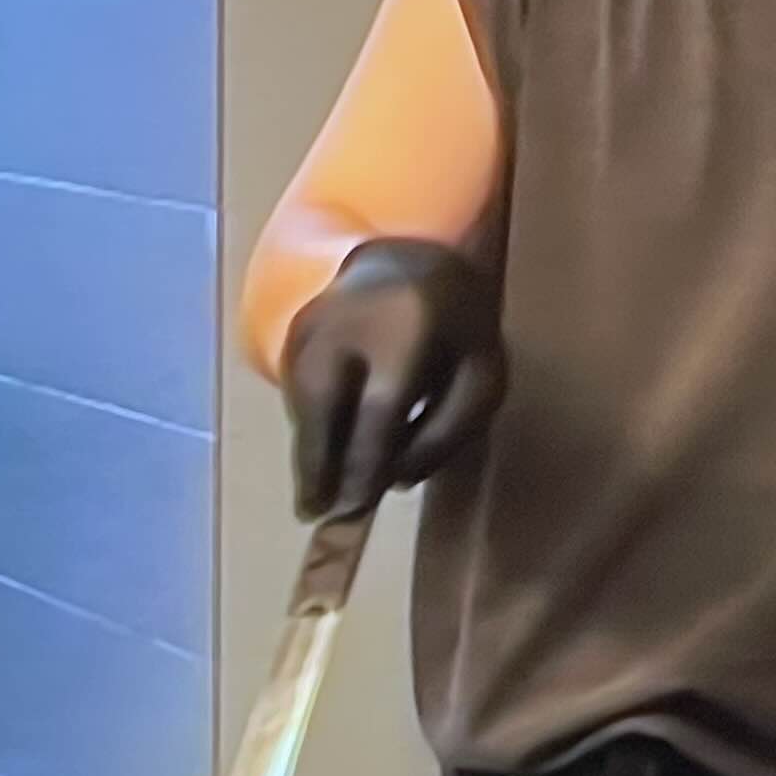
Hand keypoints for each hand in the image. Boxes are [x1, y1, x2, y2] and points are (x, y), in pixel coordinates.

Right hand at [280, 237, 502, 519]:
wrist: (410, 262)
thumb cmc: (457, 332)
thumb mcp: (481, 377)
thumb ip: (450, 430)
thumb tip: (396, 479)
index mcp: (412, 324)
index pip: (380, 404)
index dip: (365, 458)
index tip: (356, 504)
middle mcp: (352, 317)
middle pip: (323, 399)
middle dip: (318, 462)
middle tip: (315, 513)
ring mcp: (315, 318)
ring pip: (303, 398)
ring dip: (308, 450)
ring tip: (316, 496)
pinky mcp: (294, 328)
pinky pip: (295, 389)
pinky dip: (306, 426)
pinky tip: (319, 455)